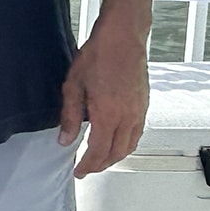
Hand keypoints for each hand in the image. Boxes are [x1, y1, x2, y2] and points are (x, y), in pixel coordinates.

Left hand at [60, 27, 149, 177]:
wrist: (122, 39)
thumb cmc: (99, 55)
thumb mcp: (73, 86)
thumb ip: (69, 116)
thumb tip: (65, 138)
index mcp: (107, 114)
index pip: (98, 151)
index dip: (87, 165)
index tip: (79, 171)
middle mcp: (127, 116)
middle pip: (115, 153)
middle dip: (100, 165)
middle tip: (87, 169)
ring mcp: (138, 111)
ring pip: (129, 146)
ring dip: (115, 157)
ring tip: (100, 160)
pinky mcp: (144, 105)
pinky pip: (137, 134)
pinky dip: (127, 145)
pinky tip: (118, 143)